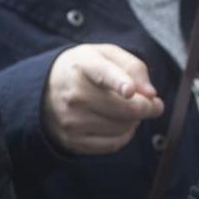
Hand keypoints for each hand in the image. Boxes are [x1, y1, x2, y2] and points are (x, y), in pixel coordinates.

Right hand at [41, 44, 163, 154]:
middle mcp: (74, 94)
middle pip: (126, 108)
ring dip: (134, 121)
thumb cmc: (86, 69)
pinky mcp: (72, 140)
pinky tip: (120, 124)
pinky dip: (124, 135)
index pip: (103, 74)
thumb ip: (134, 67)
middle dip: (148, 107)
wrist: (45, 87)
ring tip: (128, 110)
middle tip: (153, 103)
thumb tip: (150, 94)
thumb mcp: (107, 54)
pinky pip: (113, 144)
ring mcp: (71, 120)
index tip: (129, 90)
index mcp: (84, 66)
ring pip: (123, 127)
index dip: (119, 82)